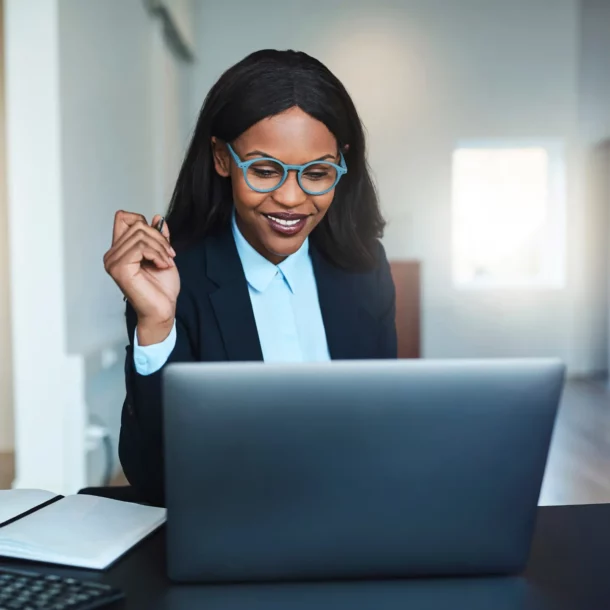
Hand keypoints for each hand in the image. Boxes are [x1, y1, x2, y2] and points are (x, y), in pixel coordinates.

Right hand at [104, 211, 179, 344]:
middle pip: (136, 225)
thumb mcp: (163, 255)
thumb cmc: (161, 289)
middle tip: (170, 255)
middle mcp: (112, 255)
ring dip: (160, 247)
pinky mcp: (119, 268)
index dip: (143, 221)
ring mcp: (113, 261)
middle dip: (159, 238)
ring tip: (166, 261)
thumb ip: (158, 238)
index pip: (123, 218)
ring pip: (139, 234)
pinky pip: (140, 247)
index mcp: (120, 250)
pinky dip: (157, 254)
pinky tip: (162, 265)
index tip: (160, 240)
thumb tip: (157, 218)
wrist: (163, 310)